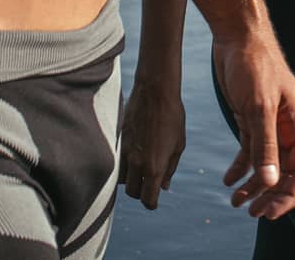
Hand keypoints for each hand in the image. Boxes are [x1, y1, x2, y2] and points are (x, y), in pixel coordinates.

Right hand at [118, 81, 185, 209]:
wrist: (155, 92)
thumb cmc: (172, 117)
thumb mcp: (178, 145)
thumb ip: (170, 168)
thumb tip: (164, 186)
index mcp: (154, 167)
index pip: (147, 199)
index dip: (152, 203)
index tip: (154, 200)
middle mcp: (136, 163)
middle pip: (132, 192)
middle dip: (140, 192)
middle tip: (148, 184)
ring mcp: (124, 152)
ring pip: (120, 179)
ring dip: (129, 179)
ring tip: (139, 170)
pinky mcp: (118, 141)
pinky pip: (116, 162)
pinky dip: (123, 165)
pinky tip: (133, 155)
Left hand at [212, 33, 294, 218]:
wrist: (237, 35)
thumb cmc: (254, 63)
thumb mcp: (258, 106)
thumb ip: (265, 144)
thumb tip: (271, 181)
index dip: (291, 195)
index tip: (269, 211)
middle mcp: (287, 128)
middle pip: (286, 173)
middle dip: (271, 196)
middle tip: (251, 212)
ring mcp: (269, 124)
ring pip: (267, 166)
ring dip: (254, 186)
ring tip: (236, 202)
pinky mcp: (250, 118)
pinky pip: (250, 151)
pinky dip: (241, 169)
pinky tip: (228, 181)